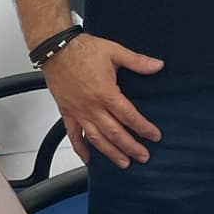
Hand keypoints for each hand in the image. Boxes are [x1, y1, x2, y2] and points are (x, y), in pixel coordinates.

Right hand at [42, 33, 163, 169]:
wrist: (55, 49)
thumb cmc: (83, 49)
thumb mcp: (115, 52)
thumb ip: (138, 61)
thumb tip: (158, 65)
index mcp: (106, 93)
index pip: (129, 116)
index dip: (143, 128)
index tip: (154, 136)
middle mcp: (92, 106)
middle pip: (114, 133)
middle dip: (131, 147)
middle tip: (143, 157)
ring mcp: (78, 112)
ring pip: (96, 138)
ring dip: (110, 153)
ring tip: (123, 163)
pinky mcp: (67, 112)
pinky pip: (73, 135)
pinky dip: (81, 149)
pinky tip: (89, 159)